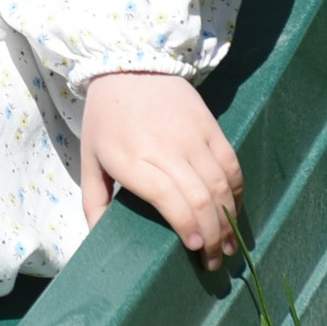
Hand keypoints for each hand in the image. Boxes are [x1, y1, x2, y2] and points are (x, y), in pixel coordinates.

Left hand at [78, 70, 243, 265]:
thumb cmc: (106, 119)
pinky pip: (231, 163)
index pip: (168, 196)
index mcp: (132, 159)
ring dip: (229, 218)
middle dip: (212, 235)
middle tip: (213, 260)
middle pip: (199, 197)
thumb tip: (97, 241)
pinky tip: (234, 211)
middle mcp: (165, 147)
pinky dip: (236, 191)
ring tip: (229, 244)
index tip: (194, 248)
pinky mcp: (210, 124)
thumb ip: (94, 202)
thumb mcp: (89, 159)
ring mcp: (192, 135)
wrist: (129, 65)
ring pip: (220, 183)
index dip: (186, 224)